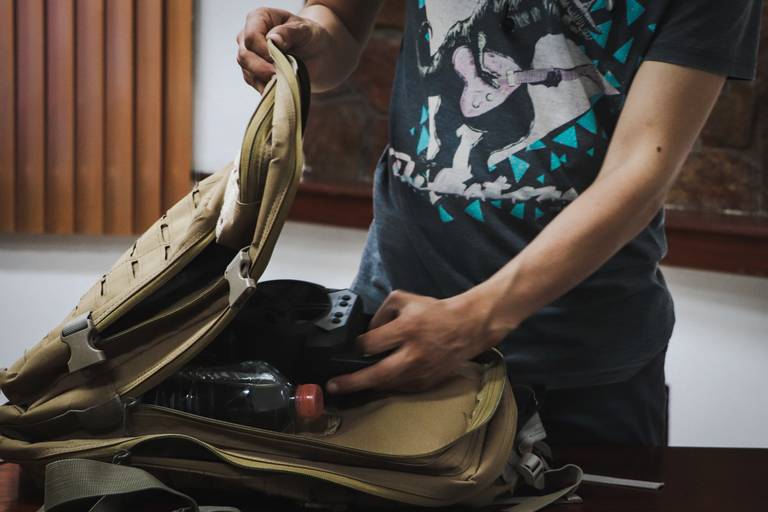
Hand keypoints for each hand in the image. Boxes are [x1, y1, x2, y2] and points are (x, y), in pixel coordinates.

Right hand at [236, 7, 332, 91]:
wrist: (315, 52)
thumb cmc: (309, 36)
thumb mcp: (304, 30)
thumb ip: (289, 32)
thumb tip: (273, 40)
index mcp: (259, 18)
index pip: (251, 37)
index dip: (263, 51)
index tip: (280, 60)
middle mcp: (248, 35)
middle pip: (244, 56)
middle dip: (262, 69)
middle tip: (280, 76)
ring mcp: (249, 55)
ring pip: (247, 72)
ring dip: (265, 80)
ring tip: (283, 82)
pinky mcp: (253, 71)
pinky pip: (254, 83)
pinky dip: (266, 88)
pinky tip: (279, 88)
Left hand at [326, 290, 507, 393]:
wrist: (467, 327)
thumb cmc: (434, 312)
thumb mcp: (403, 300)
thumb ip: (380, 313)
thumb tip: (366, 333)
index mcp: (407, 329)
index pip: (371, 344)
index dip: (357, 346)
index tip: (354, 347)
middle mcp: (414, 354)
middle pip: (377, 374)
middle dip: (352, 382)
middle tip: (333, 386)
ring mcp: (421, 371)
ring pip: (387, 384)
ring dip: (367, 384)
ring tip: (351, 383)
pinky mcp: (427, 383)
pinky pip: (400, 387)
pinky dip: (387, 383)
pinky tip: (379, 378)